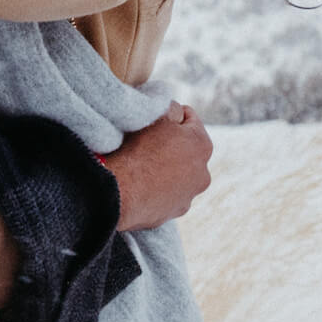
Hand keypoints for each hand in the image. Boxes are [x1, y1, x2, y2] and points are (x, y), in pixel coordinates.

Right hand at [102, 101, 211, 230]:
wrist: (119, 190)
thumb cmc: (137, 149)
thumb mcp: (156, 115)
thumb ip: (172, 108)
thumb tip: (176, 112)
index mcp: (202, 145)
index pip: (190, 118)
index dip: (172, 114)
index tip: (156, 117)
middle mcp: (203, 174)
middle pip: (187, 149)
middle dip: (173, 143)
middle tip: (149, 141)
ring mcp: (188, 196)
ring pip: (179, 174)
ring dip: (167, 168)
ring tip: (144, 164)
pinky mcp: (173, 212)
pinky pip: (168, 193)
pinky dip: (159, 188)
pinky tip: (142, 183)